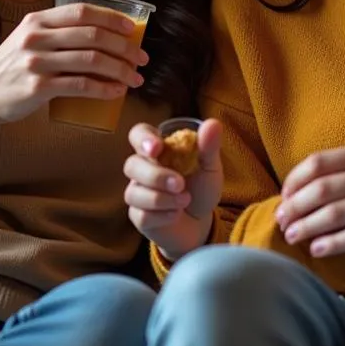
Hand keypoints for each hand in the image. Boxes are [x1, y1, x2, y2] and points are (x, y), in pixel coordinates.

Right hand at [0, 2, 147, 124]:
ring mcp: (36, 62)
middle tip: (142, 58)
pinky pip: (80, 86)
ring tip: (135, 78)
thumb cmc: (12, 67)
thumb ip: (58, 32)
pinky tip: (116, 92)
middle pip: (93, 36)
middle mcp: (36, 37)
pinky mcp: (38, 88)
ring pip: (91, 61)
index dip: (113, 18)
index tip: (133, 30)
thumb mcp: (29, 38)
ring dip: (120, 69)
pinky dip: (104, 89)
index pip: (83, 12)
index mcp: (37, 20)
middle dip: (124, 47)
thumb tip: (106, 35)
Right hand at [123, 118, 222, 261]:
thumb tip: (212, 123)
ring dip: (160, 198)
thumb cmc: (200, 189)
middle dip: (156, 176)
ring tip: (184, 201)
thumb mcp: (210, 167)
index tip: (157, 148)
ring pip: (133, 193)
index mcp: (158, 150)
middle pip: (131, 165)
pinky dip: (162, 216)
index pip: (138, 135)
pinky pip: (141, 215)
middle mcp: (143, 169)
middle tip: (179, 184)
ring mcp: (138, 193)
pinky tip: (175, 214)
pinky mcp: (139, 216)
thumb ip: (209, 147)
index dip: (142, 139)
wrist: (201, 222)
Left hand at [275, 139, 344, 257]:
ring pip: (336, 213)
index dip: (295, 180)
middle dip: (295, 206)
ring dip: (307, 226)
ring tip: (292, 236)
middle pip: (323, 188)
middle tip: (280, 220)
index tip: (283, 195)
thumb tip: (307, 186)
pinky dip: (333, 243)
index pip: (320, 162)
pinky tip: (318, 249)